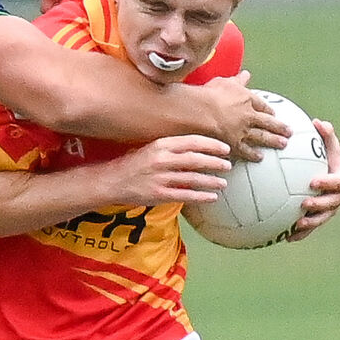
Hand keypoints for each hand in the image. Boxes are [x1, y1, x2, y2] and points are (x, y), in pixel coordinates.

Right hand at [101, 134, 231, 205]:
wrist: (111, 181)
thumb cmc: (132, 164)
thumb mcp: (150, 149)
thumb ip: (171, 147)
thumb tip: (196, 148)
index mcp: (160, 145)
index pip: (192, 142)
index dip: (211, 144)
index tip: (225, 148)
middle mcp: (161, 159)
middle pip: (195, 159)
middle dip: (215, 162)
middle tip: (229, 165)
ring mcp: (160, 178)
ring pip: (193, 178)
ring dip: (211, 181)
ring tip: (223, 183)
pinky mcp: (158, 194)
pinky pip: (185, 195)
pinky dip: (201, 196)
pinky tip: (212, 197)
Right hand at [202, 72, 289, 160]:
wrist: (201, 111)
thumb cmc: (209, 94)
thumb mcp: (224, 82)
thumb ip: (237, 80)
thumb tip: (245, 74)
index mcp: (247, 99)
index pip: (261, 105)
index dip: (268, 110)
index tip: (273, 114)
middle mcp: (248, 115)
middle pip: (267, 122)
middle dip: (279, 127)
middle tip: (289, 131)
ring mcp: (243, 130)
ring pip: (262, 136)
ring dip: (273, 141)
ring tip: (283, 144)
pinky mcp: (234, 143)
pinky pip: (246, 150)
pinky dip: (253, 154)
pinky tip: (259, 157)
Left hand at [289, 119, 339, 240]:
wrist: (332, 177)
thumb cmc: (328, 158)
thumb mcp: (330, 146)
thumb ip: (326, 135)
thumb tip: (318, 122)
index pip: (338, 183)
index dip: (327, 183)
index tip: (313, 181)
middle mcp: (337, 198)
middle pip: (331, 205)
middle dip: (319, 206)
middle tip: (303, 204)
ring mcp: (328, 211)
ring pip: (321, 220)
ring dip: (310, 224)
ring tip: (296, 225)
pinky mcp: (318, 220)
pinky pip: (309, 229)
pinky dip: (299, 234)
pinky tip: (285, 238)